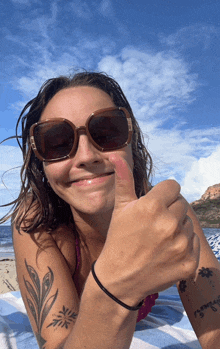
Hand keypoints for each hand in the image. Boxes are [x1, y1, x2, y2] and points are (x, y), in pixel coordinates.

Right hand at [96, 153, 199, 305]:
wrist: (119, 279)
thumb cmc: (119, 239)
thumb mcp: (120, 208)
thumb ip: (123, 180)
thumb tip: (116, 155)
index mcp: (152, 206)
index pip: (173, 186)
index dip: (163, 194)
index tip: (154, 205)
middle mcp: (169, 224)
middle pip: (182, 203)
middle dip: (170, 210)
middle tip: (154, 224)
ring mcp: (181, 245)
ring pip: (188, 223)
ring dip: (177, 227)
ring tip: (159, 239)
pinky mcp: (189, 262)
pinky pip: (194, 242)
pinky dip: (183, 245)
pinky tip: (167, 251)